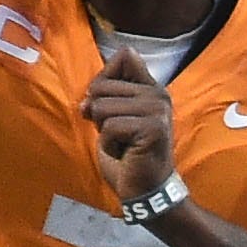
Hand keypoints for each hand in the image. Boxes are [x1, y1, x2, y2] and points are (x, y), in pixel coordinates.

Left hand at [82, 47, 176, 201]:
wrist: (144, 189)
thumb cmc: (126, 155)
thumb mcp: (111, 119)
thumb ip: (102, 97)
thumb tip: (88, 97)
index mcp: (150, 87)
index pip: (123, 57)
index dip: (102, 83)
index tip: (110, 109)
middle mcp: (158, 93)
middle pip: (101, 86)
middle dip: (99, 115)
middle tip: (119, 135)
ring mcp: (158, 110)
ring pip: (102, 107)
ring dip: (104, 132)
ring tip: (122, 144)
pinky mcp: (153, 128)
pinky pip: (110, 127)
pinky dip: (108, 144)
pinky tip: (124, 153)